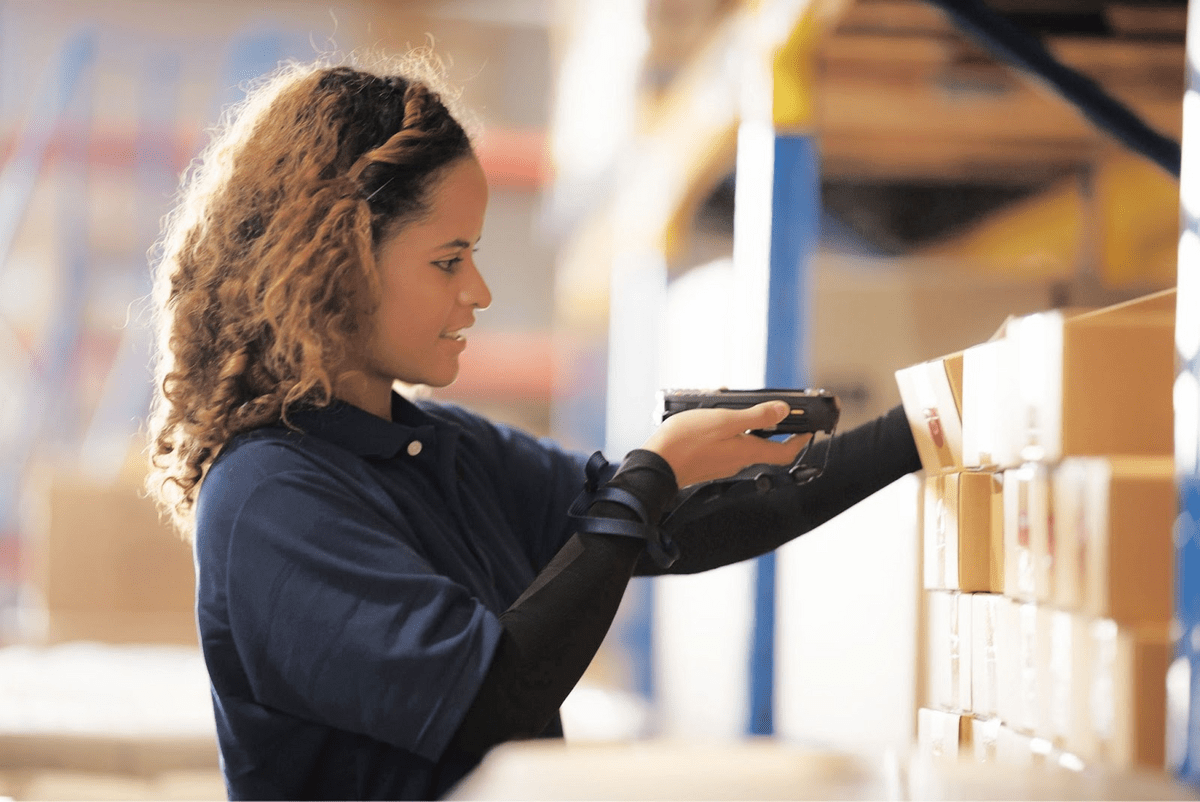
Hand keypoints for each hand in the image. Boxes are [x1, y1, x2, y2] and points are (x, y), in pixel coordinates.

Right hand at [641, 401, 811, 487]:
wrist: (657, 465)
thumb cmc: (687, 442)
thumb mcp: (725, 420)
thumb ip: (756, 416)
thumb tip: (784, 411)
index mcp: (747, 451)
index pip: (785, 452)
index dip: (800, 441)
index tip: (808, 429)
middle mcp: (738, 461)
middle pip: (765, 447)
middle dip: (773, 429)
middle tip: (775, 412)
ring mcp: (722, 464)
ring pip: (744, 445)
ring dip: (747, 427)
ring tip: (736, 407)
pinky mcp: (708, 463)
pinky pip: (726, 446)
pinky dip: (729, 432)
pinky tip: (714, 419)